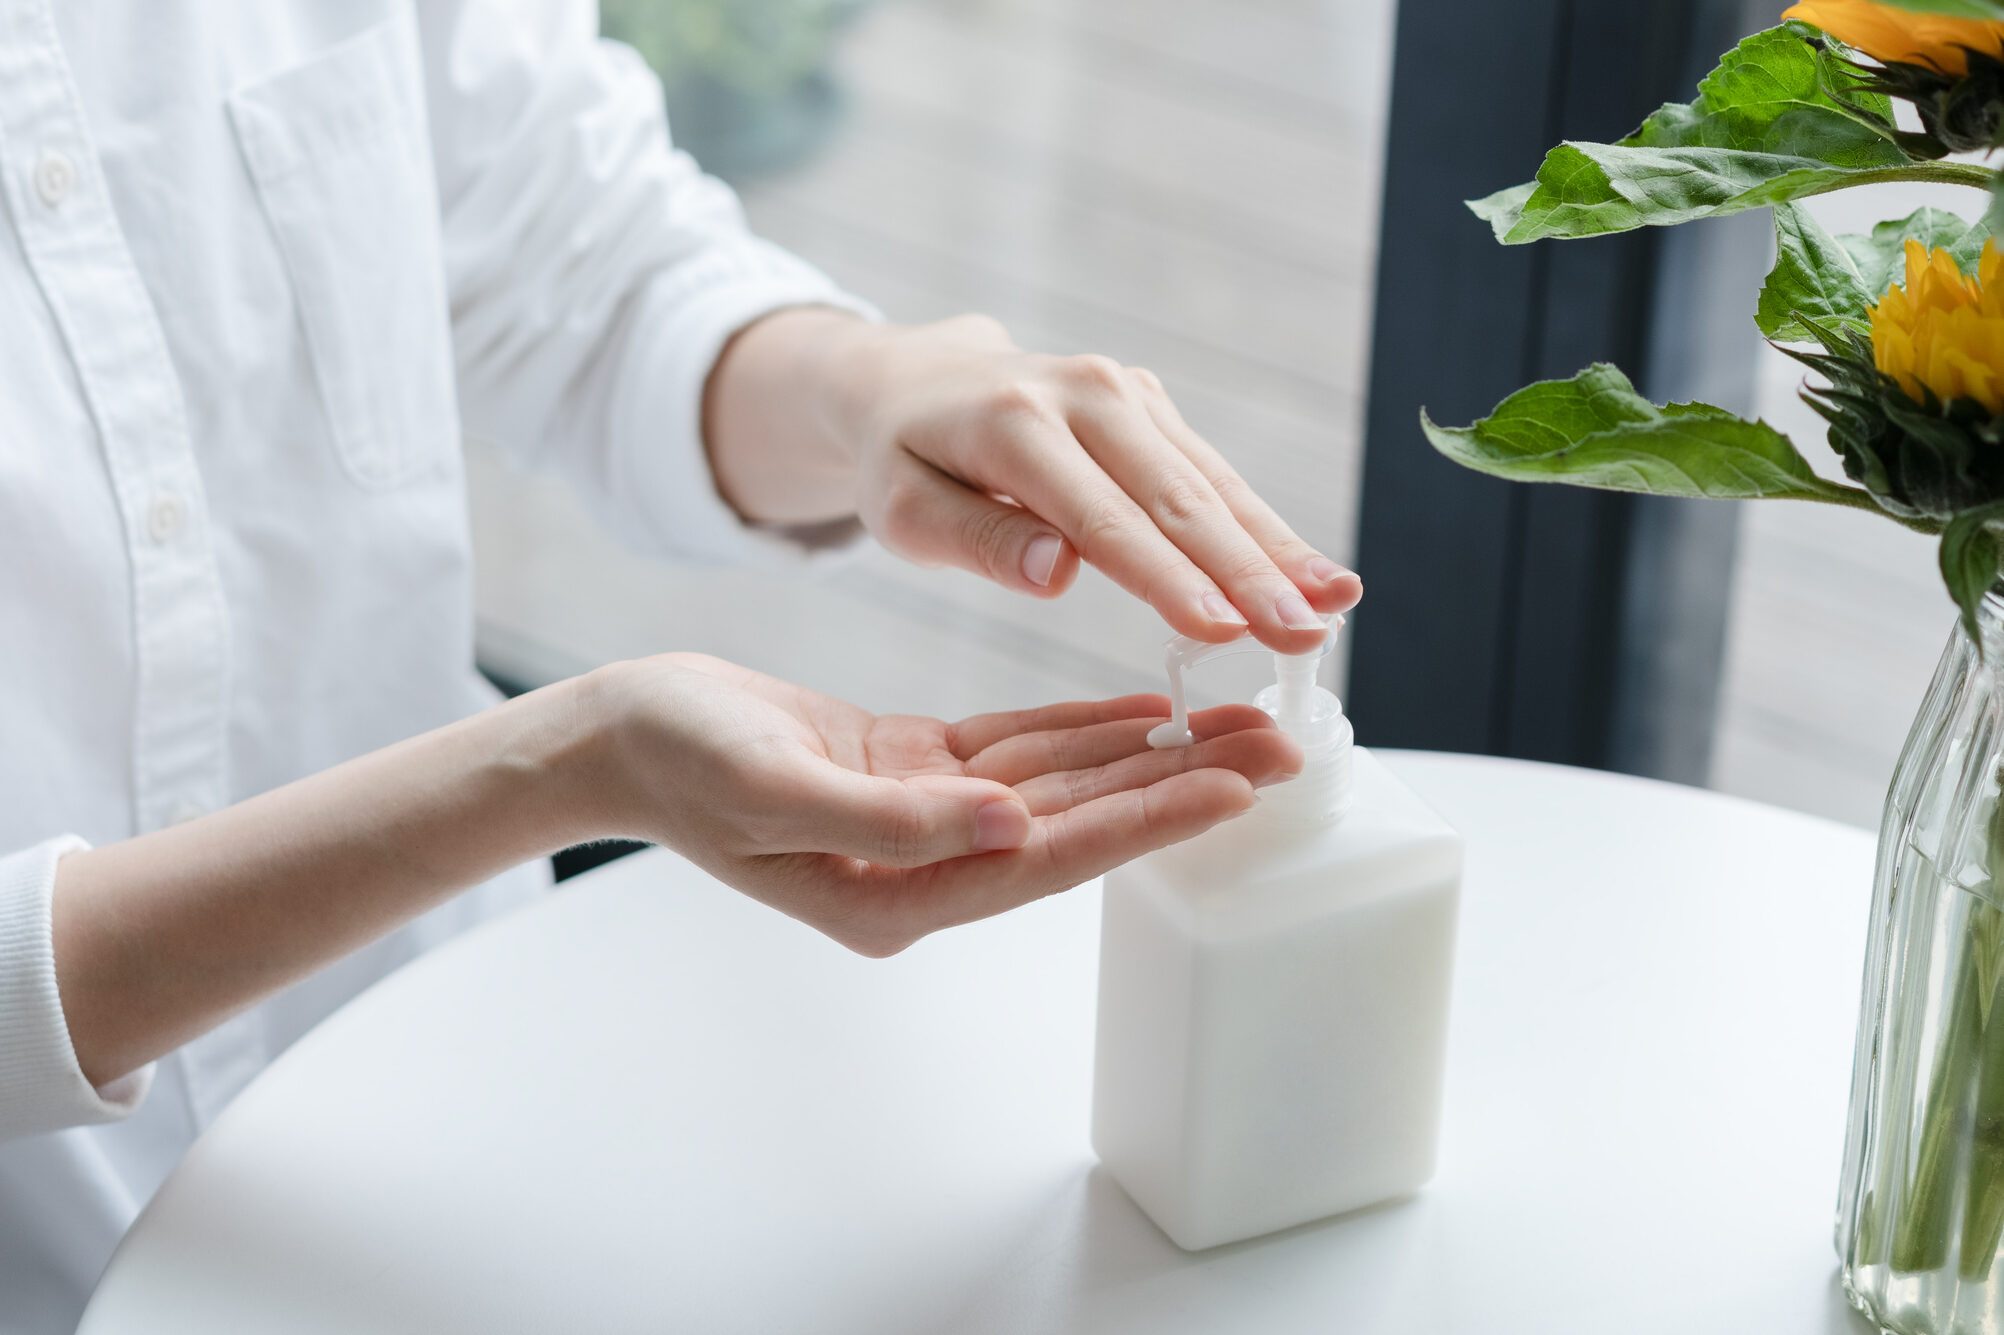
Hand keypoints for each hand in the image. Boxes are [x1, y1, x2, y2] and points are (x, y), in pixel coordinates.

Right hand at [586, 654, 1300, 955]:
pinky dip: (1082, 731)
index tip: (1237, 787)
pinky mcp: (912, 768)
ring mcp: (923, 818)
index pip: (1050, 858)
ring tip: (1240, 719)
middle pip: (1079, 826)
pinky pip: (1017, 751)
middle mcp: (926, 866)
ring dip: (1149, 753)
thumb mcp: (775, 790)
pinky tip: (1146, 710)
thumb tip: (1011, 827)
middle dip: (1180, 786)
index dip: (1147, 820)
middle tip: (1283, 747)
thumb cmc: (678, 762)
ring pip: (1061, 784)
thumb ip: (894, 819)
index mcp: (899, 895)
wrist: (616, 736)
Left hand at [704, 310, 1361, 653]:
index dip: (1164, 579)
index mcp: (1014, 423)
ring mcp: (1127, 395)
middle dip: (1248, 572)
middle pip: (1176, 497)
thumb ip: (974, 538)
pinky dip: (1264, 526)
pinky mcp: (1152, 408)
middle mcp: (1085, 395)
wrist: (918, 381)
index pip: (1100, 519)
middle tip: (1303, 635)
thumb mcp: (901, 509)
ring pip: (1211, 483)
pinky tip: (1316, 574)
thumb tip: (1054, 570)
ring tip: (1335, 606)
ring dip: (1276, 549)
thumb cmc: (904, 461)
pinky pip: (1213, 474)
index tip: (1221, 631)